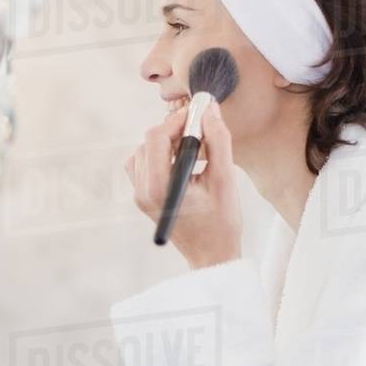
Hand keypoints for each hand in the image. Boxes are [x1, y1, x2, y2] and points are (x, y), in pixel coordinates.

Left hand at [124, 103, 242, 269]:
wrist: (212, 255)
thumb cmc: (221, 224)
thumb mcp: (225, 180)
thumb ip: (218, 141)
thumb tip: (210, 110)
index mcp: (158, 189)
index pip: (157, 137)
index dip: (178, 120)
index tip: (200, 113)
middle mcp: (142, 191)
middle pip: (149, 141)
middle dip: (175, 130)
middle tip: (202, 130)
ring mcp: (140, 195)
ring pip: (145, 150)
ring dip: (169, 143)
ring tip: (196, 151)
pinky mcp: (143, 197)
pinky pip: (144, 163)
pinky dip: (162, 156)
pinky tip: (183, 163)